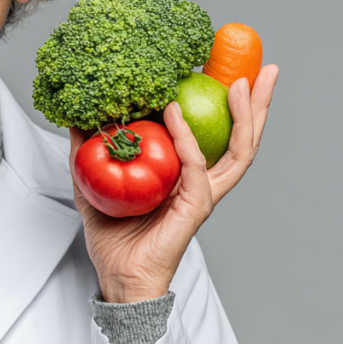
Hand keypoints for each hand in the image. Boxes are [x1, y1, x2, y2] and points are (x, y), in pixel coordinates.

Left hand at [69, 65, 278, 302]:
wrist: (117, 275)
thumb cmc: (113, 236)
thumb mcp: (93, 183)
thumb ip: (87, 151)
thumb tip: (77, 118)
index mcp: (187, 174)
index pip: (218, 132)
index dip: (228, 103)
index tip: (226, 67)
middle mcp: (203, 182)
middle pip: (242, 137)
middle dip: (257, 103)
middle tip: (265, 69)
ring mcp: (203, 194)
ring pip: (239, 150)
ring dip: (246, 115)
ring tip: (245, 83)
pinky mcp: (195, 207)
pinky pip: (194, 165)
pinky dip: (185, 136)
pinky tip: (174, 110)